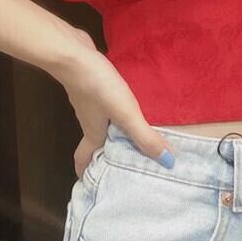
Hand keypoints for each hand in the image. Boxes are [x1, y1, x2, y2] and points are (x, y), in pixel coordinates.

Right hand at [58, 34, 176, 178]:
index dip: (87, 173)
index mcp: (94, 133)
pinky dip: (112, 110)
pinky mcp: (91, 84)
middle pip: (95, 142)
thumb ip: (145, 136)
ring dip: (111, 131)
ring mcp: (87, 101)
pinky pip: (103, 103)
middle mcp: (88, 120)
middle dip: (105, 154)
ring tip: (131, 135)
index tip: (95, 186)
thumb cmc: (97, 87)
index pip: (85, 159)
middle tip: (122, 162)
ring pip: (99, 123)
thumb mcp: (125, 113)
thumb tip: (168, 163)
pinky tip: (125, 103)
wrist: (73, 54)